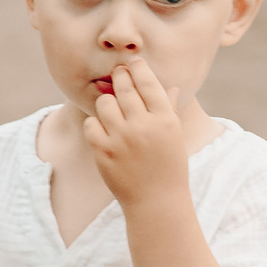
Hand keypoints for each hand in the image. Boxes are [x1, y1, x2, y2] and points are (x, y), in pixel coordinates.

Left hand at [83, 59, 187, 210]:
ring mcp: (122, 138)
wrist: (156, 202)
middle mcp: (143, 126)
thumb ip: (170, 110)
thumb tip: (170, 88)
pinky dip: (95, 124)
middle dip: (120, 75)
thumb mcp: (175, 138)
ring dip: (107, 102)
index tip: (133, 63)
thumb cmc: (169, 169)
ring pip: (105, 102)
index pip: (148, 82)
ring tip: (112, 107)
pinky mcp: (104, 151)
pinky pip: (91, 124)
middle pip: (124, 86)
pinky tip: (103, 129)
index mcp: (165, 119)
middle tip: (118, 73)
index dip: (139, 68)